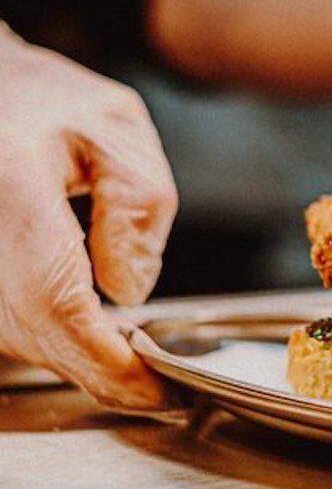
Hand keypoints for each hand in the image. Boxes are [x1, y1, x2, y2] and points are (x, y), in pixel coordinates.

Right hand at [0, 26, 176, 406]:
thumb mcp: (119, 131)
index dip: (106, 359)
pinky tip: (91, 332)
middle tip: (160, 386)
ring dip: (75, 357)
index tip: (156, 387)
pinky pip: (3, 325)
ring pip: (12, 339)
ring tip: (132, 355)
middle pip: (31, 333)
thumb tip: (128, 292)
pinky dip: (49, 339)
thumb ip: (139, 209)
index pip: (55, 300)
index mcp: (10, 182)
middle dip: (100, 370)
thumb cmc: (44, 100)